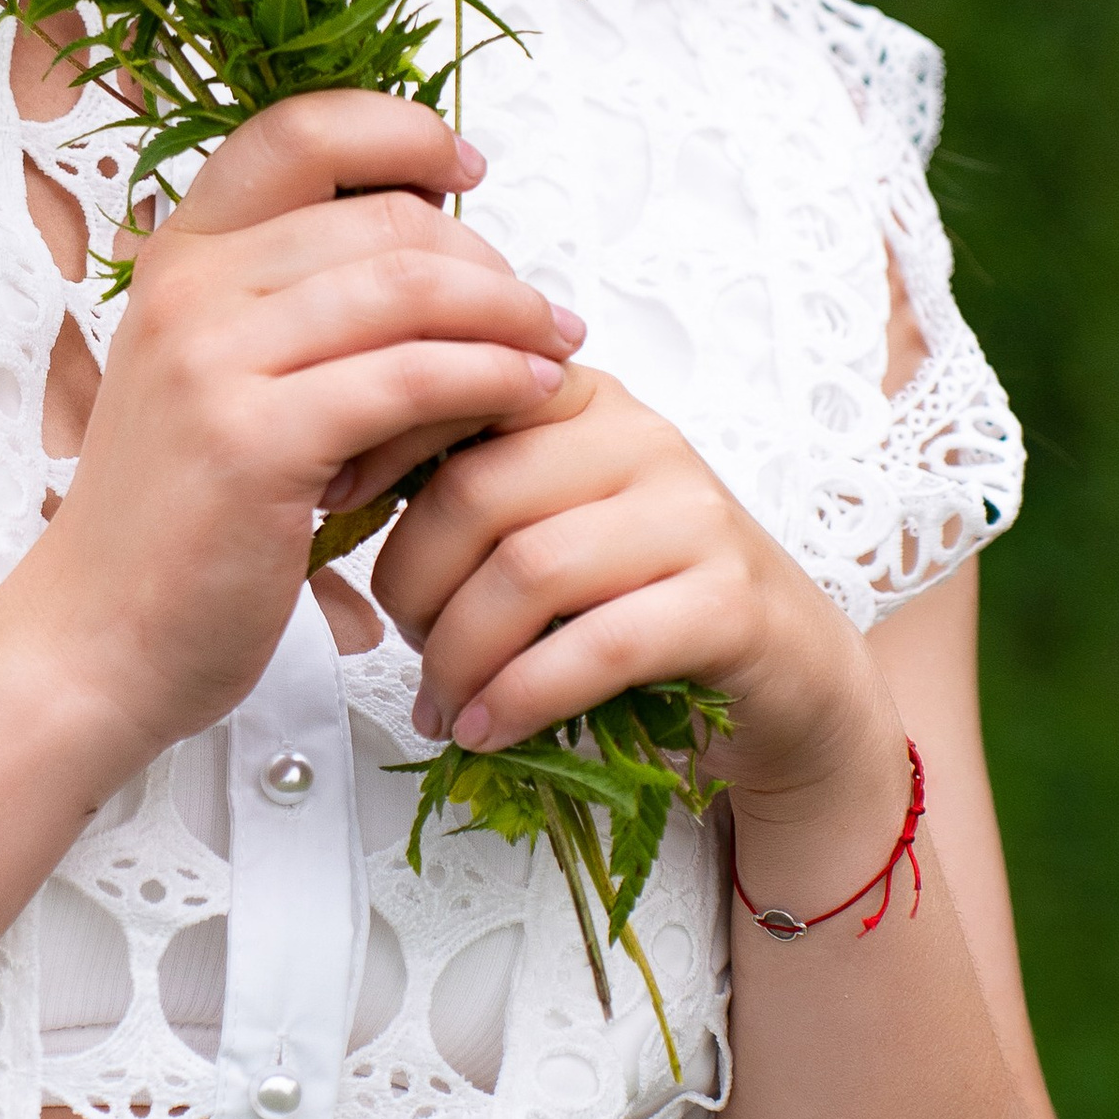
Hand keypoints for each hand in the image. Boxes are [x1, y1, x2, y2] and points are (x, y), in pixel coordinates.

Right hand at [0, 90, 583, 766]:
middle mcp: (187, 289)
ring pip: (406, 287)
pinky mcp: (255, 439)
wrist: (93, 642)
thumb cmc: (175, 526)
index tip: (467, 168)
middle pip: (380, 217)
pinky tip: (530, 396)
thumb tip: (441, 266)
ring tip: (558, 347)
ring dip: (508, 313)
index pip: (294, 132)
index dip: (399, 131)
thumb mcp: (217, 385)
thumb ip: (298, 316)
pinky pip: (410, 377)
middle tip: (540, 309)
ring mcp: (213, 359)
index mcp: (177, 259)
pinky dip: (490, 378)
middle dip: (485, 258)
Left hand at [373, 368, 908, 853]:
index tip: (329, 506)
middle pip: (477, 494)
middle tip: (401, 644)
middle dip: (411, 584)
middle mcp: (642, 438)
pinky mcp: (729, 600)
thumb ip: (465, 484)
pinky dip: (522, 695)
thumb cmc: (640, 598)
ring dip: (459, 654)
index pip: (459, 391)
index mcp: (582, 400)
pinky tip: (486, 727)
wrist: (789, 675)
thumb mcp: (547, 520)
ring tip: (441, 701)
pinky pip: (597, 643)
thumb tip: (330, 479)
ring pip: (528, 571)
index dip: (378, 447)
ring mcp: (693, 515)